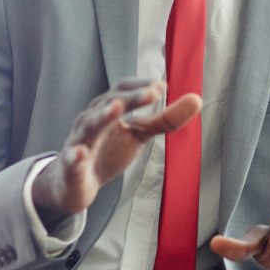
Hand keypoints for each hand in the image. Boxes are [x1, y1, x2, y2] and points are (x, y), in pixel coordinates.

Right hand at [32, 79, 201, 224]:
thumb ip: (165, 119)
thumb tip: (197, 100)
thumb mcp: (139, 134)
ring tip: (116, 108)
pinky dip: (75, 156)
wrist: (76, 183)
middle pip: (109, 103)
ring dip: (102, 116)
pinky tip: (80, 152)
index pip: (123, 89)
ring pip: (89, 126)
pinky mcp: (71, 167)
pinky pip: (71, 161)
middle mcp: (91, 119)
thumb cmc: (108, 150)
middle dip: (131, 98)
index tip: (163, 86)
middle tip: (154, 92)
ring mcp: (78, 142)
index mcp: (107, 108)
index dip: (142, 87)